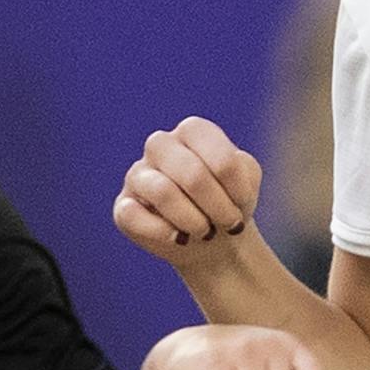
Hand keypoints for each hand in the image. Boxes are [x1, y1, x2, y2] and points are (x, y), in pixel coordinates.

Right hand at [113, 117, 263, 262]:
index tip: (243, 205)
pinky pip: (133, 215)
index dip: (237, 188)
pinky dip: (163, 233)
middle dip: (218, 207)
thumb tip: (212, 184)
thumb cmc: (229, 203)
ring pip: (163, 192)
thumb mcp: (246, 185)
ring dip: (193, 221)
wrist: (213, 238)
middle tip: (230, 224)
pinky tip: (179, 238)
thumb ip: (241, 172)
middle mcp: (160, 145)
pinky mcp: (123, 205)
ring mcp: (137, 174)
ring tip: (206, 232)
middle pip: (193, 174)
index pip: (221, 157)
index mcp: (192, 131)